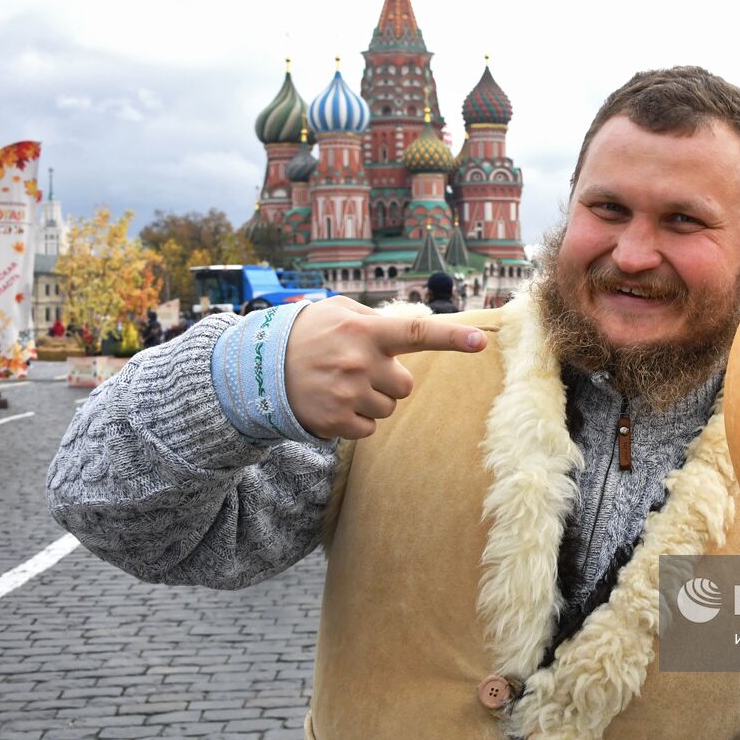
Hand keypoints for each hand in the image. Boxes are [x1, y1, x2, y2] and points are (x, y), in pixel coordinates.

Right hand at [284, 296, 485, 438]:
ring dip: (370, 400)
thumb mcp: (338, 311)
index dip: (452, 339)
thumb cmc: (307, 334)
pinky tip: (332, 403)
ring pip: (388, 408)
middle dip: (387, 381)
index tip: (482, 341)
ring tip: (339, 385)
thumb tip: (410, 327)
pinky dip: (355, 420)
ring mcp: (348, 393)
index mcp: (366, 331)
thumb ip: (376, 318)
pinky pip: (368, 428)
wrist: (257, 368)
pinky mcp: (336, 421)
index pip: (418, 333)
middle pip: (404, 385)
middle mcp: (360, 362)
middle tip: (357, 370)